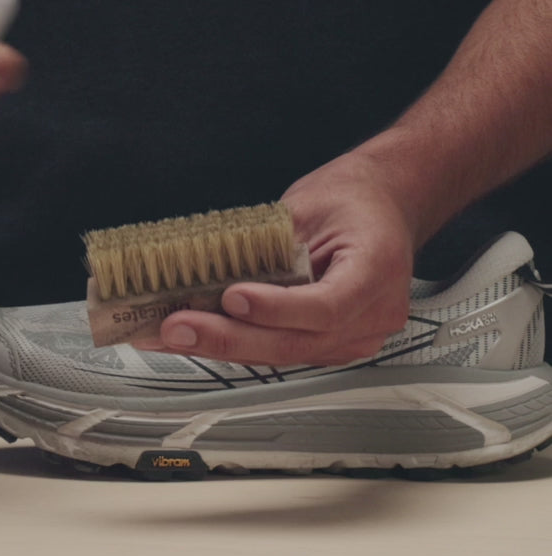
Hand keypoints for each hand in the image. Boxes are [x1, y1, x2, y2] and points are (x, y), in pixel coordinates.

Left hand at [144, 151, 417, 365]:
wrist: (381, 207)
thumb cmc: (354, 200)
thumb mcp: (308, 206)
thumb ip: (269, 247)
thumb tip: (212, 272)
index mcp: (377, 270)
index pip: (326, 307)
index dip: (276, 309)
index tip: (232, 298)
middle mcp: (374, 315)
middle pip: (297, 342)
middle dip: (229, 337)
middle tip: (179, 327)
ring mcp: (356, 338)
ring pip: (284, 355)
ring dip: (224, 346)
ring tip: (175, 334)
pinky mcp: (331, 346)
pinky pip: (283, 352)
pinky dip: (239, 343)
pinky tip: (200, 336)